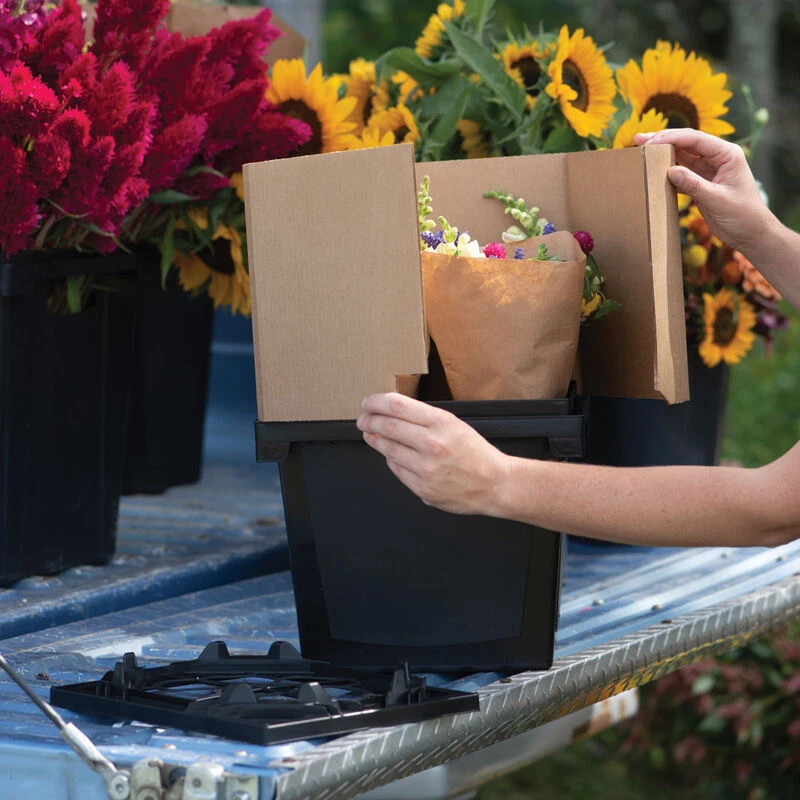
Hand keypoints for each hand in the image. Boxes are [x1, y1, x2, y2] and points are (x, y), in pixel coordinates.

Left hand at [357, 392, 510, 515]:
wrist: (495, 484)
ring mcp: (426, 470)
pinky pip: (397, 470)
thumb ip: (424, 418)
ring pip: (388, 450)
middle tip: (363, 419)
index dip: (376, 402)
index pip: (397, 406)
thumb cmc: (475, 452)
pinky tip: (391, 454)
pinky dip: (391, 459)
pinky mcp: (422, 489)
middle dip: (369, 421)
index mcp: (441, 424)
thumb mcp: (454, 424)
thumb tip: (392, 412)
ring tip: (370, 434)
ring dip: (375, 440)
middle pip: (388, 427)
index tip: (367, 402)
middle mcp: (432, 445)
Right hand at [635, 128, 774, 255]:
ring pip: (682, 156)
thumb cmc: (743, 215)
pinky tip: (653, 171)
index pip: (696, 140)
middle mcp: (717, 158)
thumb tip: (670, 171)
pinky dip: (667, 171)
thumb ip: (694, 185)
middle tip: (639, 140)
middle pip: (687, 143)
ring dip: (663, 154)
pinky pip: (681, 172)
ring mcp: (709, 170)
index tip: (651, 142)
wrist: (750, 233)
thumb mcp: (717, 200)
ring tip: (642, 151)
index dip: (672, 138)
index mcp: (727, 154)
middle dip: (663, 140)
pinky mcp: (701, 183)